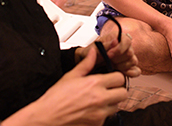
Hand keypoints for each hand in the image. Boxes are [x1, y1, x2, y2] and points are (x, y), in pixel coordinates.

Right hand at [5, 48, 127, 125]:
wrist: (48, 116)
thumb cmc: (56, 97)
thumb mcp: (71, 76)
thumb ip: (86, 64)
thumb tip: (93, 53)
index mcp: (94, 83)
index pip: (119, 78)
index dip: (116, 77)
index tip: (111, 78)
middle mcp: (100, 99)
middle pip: (123, 93)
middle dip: (118, 90)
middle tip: (109, 89)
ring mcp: (99, 113)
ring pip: (117, 106)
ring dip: (111, 102)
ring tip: (99, 100)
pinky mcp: (97, 124)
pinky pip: (107, 117)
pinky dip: (102, 114)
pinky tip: (92, 109)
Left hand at [76, 28, 140, 77]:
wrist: (87, 63)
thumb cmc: (90, 53)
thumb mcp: (94, 48)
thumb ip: (105, 45)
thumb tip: (115, 41)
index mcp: (117, 38)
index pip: (127, 41)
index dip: (119, 49)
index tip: (109, 55)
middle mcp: (124, 47)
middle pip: (130, 53)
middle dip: (119, 59)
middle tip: (109, 61)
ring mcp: (127, 58)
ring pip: (133, 61)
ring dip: (123, 66)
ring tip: (113, 67)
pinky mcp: (128, 67)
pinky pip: (136, 70)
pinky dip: (130, 73)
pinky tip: (122, 73)